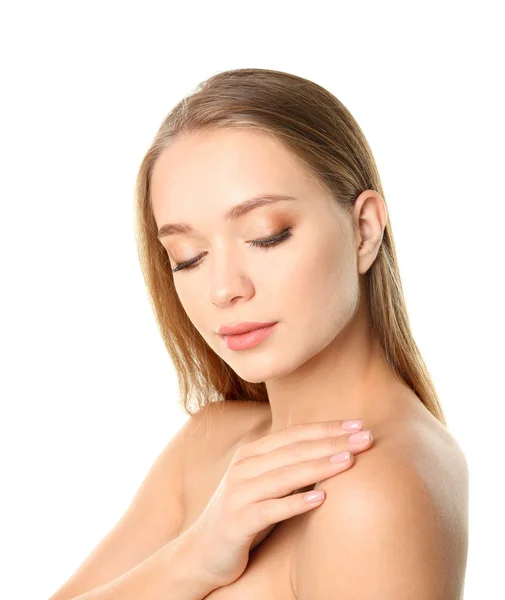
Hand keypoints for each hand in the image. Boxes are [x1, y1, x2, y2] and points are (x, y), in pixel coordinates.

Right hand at [188, 419, 372, 587]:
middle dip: (332, 442)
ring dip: (319, 466)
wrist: (201, 551)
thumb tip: (331, 453)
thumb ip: (287, 466)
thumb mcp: (263, 484)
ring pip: (285, 476)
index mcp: (252, 453)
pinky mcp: (237, 521)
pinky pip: (271, 510)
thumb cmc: (243, 514)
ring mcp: (239, 493)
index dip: (327, 428)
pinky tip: (320, 498)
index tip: (359, 425)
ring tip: (350, 462)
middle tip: (367, 438)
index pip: (295, 434)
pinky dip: (295, 503)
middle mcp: (244, 467)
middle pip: (294, 450)